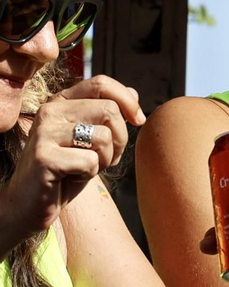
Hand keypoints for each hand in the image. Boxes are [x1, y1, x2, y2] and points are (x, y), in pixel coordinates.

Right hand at [1, 76, 144, 244]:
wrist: (32, 202)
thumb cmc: (67, 170)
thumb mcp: (92, 139)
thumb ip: (108, 115)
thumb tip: (134, 93)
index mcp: (61, 101)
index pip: (101, 83)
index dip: (128, 101)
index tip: (138, 121)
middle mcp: (50, 111)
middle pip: (109, 110)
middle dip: (121, 138)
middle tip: (107, 157)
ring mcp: (44, 132)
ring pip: (103, 136)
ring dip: (106, 158)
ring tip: (87, 167)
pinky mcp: (44, 156)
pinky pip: (91, 161)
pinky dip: (90, 173)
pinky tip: (72, 177)